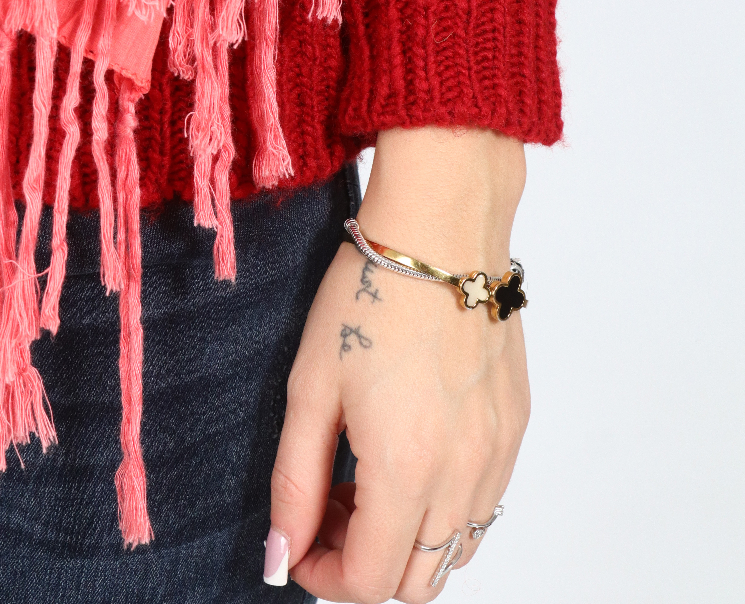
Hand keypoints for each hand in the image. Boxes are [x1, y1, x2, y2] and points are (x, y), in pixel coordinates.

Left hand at [266, 127, 529, 602]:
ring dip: (407, 541)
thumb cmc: (369, 295)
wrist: (442, 229)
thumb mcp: (310, 387)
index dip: (323, 578)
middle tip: (327, 508)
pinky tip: (411, 452)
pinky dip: (446, 508)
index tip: (298, 542)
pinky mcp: (516, 425)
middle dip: (363, 564)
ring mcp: (498, 452)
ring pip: (458, 550)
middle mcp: (464, 474)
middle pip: (418, 581)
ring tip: (365, 479)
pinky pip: (486, 503)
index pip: (369, 581)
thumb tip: (282, 557)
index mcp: (407, 468)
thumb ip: (294, 482)